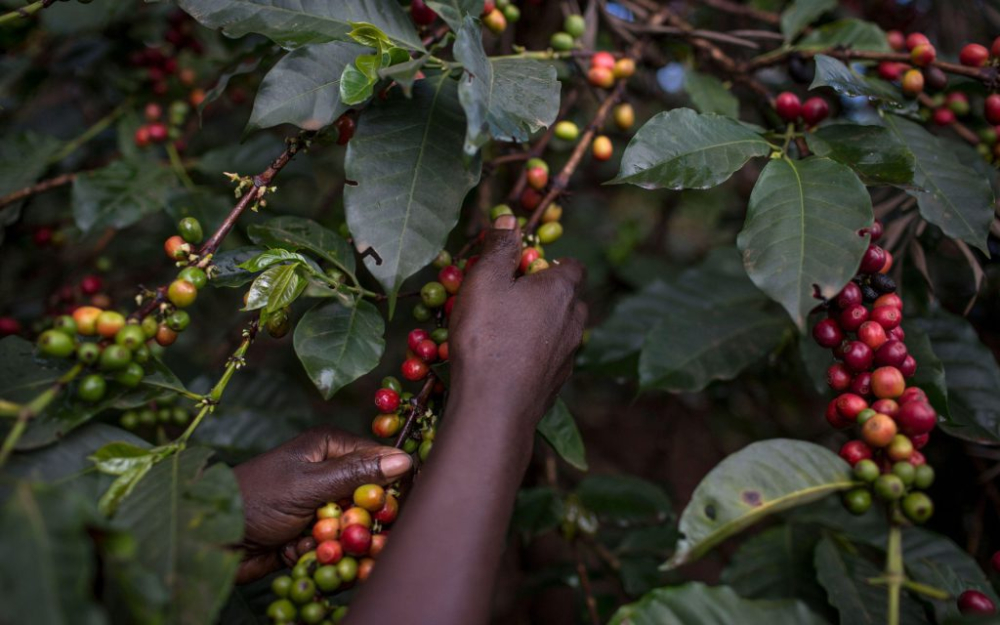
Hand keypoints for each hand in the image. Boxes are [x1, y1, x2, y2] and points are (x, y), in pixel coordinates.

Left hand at [232, 426, 411, 582]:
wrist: (210, 538)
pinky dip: (324, 555)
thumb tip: (404, 460)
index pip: (379, 461)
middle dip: (364, 521)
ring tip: (315, 544)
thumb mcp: (309, 484)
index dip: (392, 483)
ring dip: (342, 542)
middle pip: (371, 498)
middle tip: (352, 533)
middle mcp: (329, 474)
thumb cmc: (256, 499)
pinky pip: (336, 547)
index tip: (396, 505)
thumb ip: (357, 475)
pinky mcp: (311, 534)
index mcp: (329, 448)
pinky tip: (301, 554)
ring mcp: (320, 505)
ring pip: (355, 527)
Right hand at [448, 215, 586, 428]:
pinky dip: (535, 354)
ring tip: (508, 329)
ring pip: (561, 331)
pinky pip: (549, 359)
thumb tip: (511, 218)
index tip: (528, 265)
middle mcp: (573, 322)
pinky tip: (509, 360)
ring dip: (542, 326)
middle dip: (548, 294)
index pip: (573, 266)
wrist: (494, 406)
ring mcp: (568, 356)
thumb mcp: (485, 280)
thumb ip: (499, 247)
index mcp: (561, 291)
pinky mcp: (556, 384)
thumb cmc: (487, 335)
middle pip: (569, 299)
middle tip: (514, 296)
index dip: (553, 262)